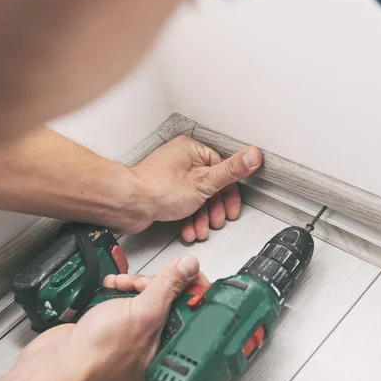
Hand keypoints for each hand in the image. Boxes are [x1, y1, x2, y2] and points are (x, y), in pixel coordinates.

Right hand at [16, 255, 207, 380]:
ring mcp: (132, 335)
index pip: (193, 310)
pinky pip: (125, 300)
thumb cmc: (98, 356)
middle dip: (154, 283)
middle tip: (141, 284)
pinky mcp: (114, 326)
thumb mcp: (143, 313)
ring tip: (120, 285)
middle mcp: (155, 343)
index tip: (184, 270)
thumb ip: (168, 287)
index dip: (189, 287)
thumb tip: (189, 265)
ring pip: (146, 296)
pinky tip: (109, 287)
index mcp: (170, 347)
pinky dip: (117, 290)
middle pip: (169, 299)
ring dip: (133, 283)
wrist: (56, 367)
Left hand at [128, 135, 262, 241]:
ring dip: (201, 217)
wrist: (127, 205)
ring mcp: (171, 176)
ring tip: (202, 229)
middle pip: (210, 186)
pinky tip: (189, 229)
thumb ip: (231, 171)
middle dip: (214, 209)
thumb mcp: (204, 182)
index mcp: (192, 150)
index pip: (222, 171)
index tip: (231, 208)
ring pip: (196, 198)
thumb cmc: (157, 190)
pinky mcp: (163, 191)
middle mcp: (181, 160)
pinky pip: (182, 204)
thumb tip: (253, 155)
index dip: (229, 194)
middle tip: (217, 221)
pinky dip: (188, 218)